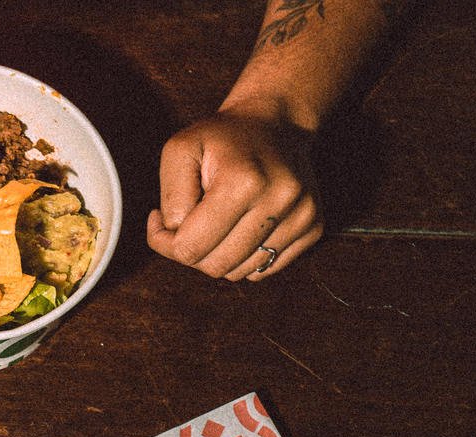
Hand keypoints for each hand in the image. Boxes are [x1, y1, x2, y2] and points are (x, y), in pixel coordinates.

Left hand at [148, 107, 320, 279]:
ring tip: (218, 221)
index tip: (161, 219)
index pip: (189, 249)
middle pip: (214, 266)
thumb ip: (171, 199)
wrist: (276, 124)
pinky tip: (242, 226)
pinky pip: (263, 269)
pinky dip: (244, 257)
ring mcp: (303, 216)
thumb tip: (174, 237)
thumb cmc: (220, 139)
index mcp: (244, 182)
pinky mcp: (314, 228)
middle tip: (189, 222)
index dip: (165, 241)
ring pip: (238, 273)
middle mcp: (280, 201)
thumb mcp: (180, 151)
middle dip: (192, 251)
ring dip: (218, 254)